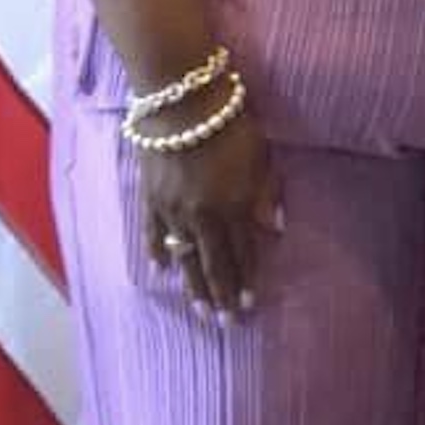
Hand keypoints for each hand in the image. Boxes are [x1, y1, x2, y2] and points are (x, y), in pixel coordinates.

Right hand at [139, 102, 280, 317]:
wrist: (182, 101)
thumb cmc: (231, 120)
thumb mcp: (261, 154)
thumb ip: (268, 193)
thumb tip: (276, 228)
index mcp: (233, 205)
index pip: (242, 252)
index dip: (247, 279)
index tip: (250, 304)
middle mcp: (202, 216)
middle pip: (213, 264)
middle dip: (222, 295)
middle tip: (226, 323)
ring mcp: (172, 211)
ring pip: (183, 257)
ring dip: (192, 286)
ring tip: (200, 310)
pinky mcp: (149, 199)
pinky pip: (152, 235)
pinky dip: (157, 254)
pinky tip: (162, 271)